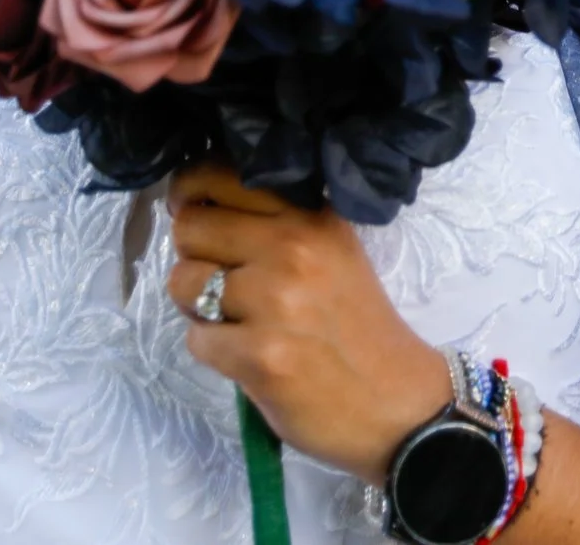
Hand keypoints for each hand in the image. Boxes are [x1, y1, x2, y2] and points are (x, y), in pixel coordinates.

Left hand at [166, 162, 453, 484]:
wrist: (396, 405)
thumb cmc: (357, 329)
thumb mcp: (332, 252)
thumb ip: (278, 224)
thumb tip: (195, 208)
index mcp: (311, 216)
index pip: (222, 175)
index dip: (189, 190)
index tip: (189, 208)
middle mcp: (294, 247)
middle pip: (190, 226)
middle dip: (194, 256)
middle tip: (221, 281)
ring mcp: (275, 301)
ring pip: (182, 282)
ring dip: (196, 307)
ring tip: (236, 322)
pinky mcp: (260, 355)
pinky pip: (196, 340)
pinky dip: (213, 352)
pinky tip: (248, 358)